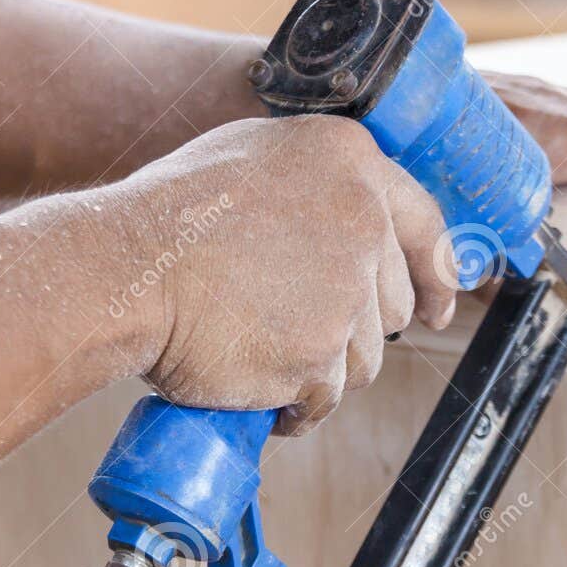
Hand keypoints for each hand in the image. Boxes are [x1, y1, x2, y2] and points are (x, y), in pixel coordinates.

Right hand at [108, 116, 451, 434]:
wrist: (125, 270)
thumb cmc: (170, 217)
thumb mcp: (256, 160)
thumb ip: (321, 186)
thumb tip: (362, 226)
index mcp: (351, 161)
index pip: (424, 225)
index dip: (437, 275)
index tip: (440, 310)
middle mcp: (363, 221)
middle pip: (392, 306)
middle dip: (351, 328)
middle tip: (289, 325)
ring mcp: (345, 292)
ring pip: (363, 360)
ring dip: (320, 369)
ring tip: (260, 350)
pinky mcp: (319, 354)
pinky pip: (326, 398)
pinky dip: (296, 406)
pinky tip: (261, 391)